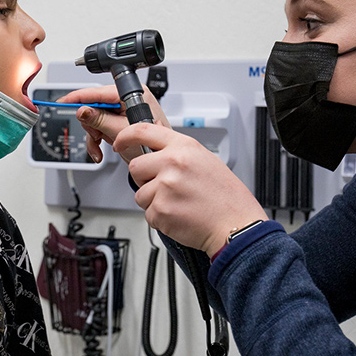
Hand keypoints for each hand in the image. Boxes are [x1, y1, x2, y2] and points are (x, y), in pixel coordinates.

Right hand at [58, 85, 169, 163]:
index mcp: (130, 94)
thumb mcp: (120, 131)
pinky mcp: (120, 121)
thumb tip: (82, 110)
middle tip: (95, 134)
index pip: (98, 92)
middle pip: (94, 107)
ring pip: (95, 119)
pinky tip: (100, 149)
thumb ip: (99, 119)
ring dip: (93, 135)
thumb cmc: (150, 146)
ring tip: (99, 147)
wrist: (157, 161)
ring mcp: (123, 111)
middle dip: (91, 125)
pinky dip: (97, 139)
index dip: (78, 98)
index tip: (63, 102)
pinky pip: (100, 127)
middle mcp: (127, 99)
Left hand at [115, 122, 267, 255]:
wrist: (236, 225)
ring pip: (140, 194)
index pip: (142, 131)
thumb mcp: (205, 160)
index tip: (119, 142)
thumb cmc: (226, 196)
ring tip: (178, 203)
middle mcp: (173, 164)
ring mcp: (165, 187)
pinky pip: (148, 214)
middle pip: (136, 166)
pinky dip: (160, 218)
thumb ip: (178, 152)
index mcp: (184, 147)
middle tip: (165, 187)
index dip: (125, 136)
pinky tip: (179, 215)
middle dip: (145, 178)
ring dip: (154, 201)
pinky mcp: (161, 211)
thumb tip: (155, 147)